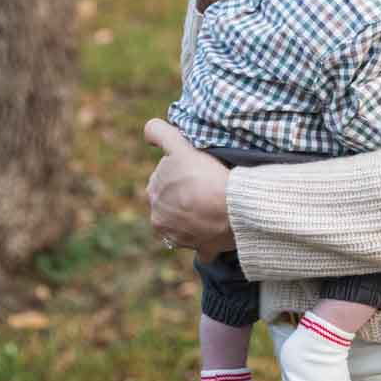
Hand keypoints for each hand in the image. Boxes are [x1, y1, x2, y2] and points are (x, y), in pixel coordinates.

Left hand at [144, 118, 233, 260]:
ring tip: (216, 205)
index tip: (195, 168)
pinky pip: (204, 248)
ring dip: (195, 218)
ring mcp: (181, 238)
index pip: (164, 178)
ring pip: (186, 224)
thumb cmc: (207, 175)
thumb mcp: (179, 146)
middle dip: (186, 196)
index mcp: (153, 194)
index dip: (179, 172)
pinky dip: (208, 242)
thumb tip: (147, 131)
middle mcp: (161, 219)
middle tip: (208, 184)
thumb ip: (159, 133)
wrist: (233, 207)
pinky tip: (218, 233)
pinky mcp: (202, 250)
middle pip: (174, 202)